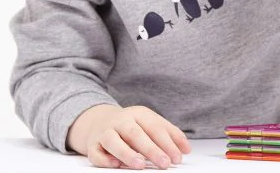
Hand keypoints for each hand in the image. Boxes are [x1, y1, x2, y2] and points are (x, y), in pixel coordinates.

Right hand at [67, 104, 191, 168]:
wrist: (99, 121)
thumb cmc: (132, 125)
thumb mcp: (151, 123)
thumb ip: (170, 134)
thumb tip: (186, 149)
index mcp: (139, 114)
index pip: (155, 127)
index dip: (167, 143)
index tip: (177, 157)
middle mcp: (121, 121)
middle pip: (136, 133)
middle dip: (151, 149)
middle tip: (164, 163)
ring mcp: (105, 132)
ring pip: (113, 141)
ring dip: (127, 153)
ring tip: (140, 165)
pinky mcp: (93, 145)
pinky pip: (95, 152)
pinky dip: (104, 159)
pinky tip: (115, 164)